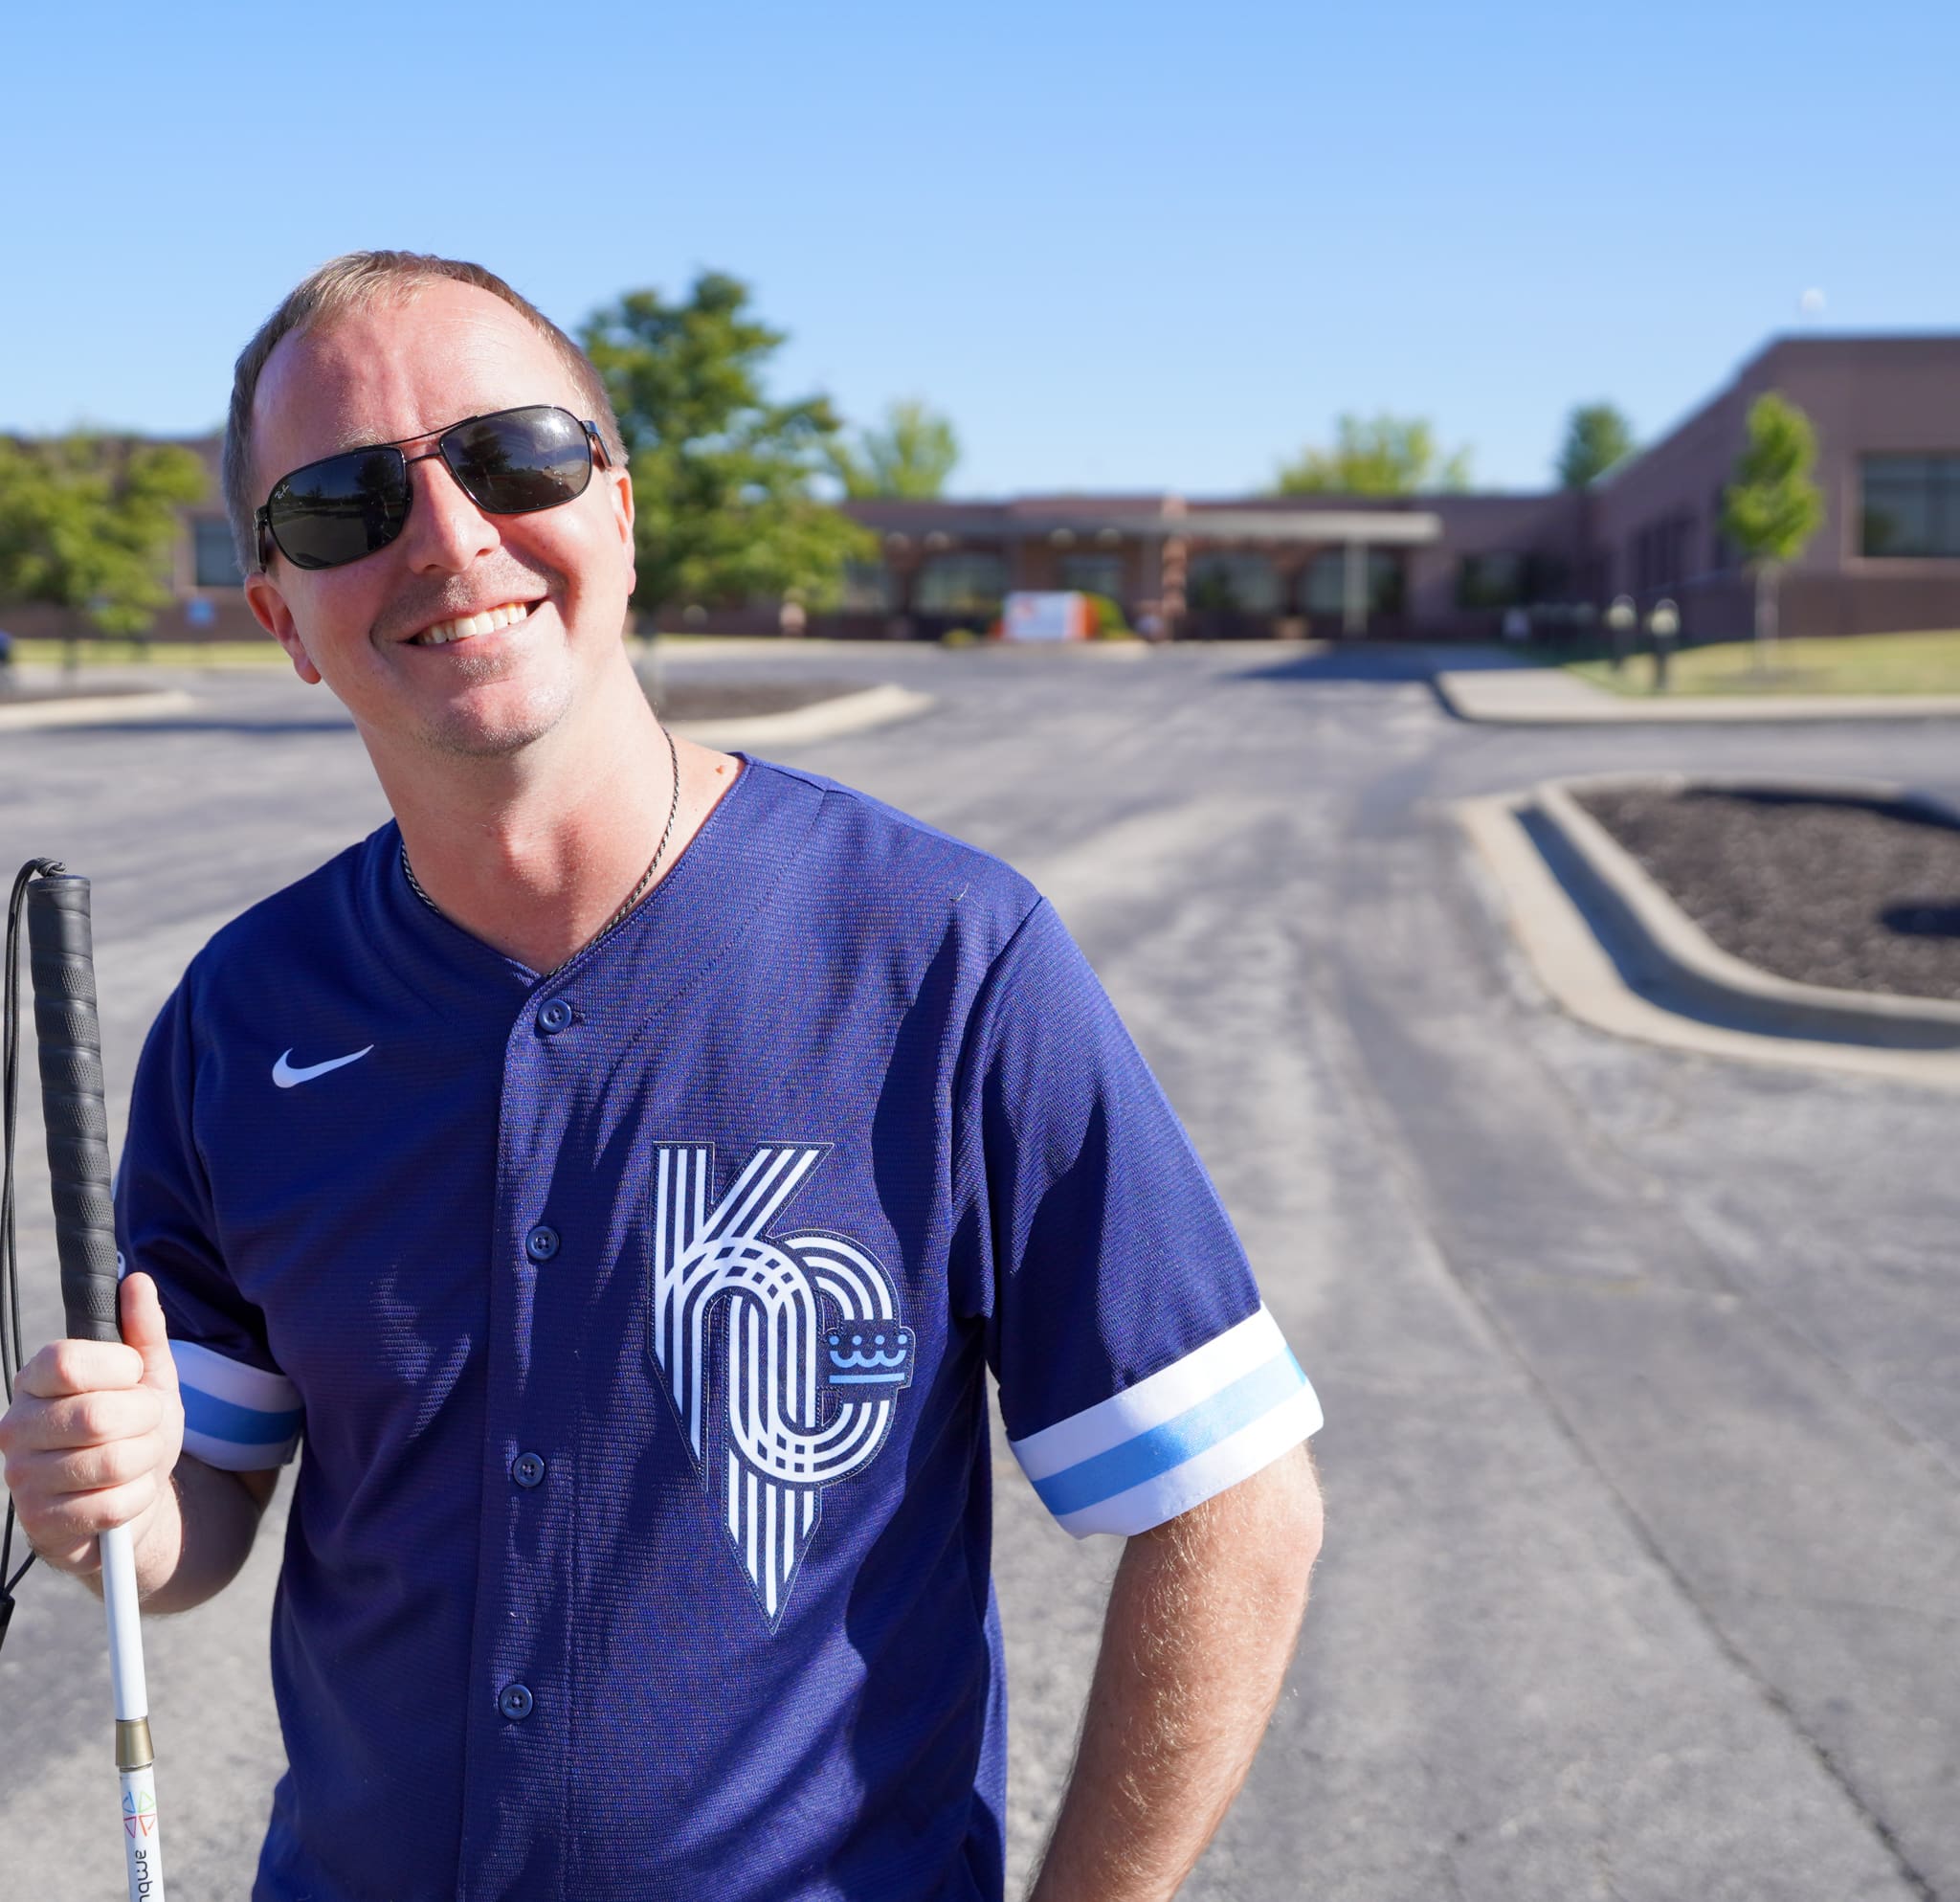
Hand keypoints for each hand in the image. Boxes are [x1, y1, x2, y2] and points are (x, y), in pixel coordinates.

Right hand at [0, 1274, 183, 1576]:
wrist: (133, 1500)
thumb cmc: (134, 1429)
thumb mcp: (149, 1378)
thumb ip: (143, 1332)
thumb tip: (137, 1281)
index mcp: (36, 1382)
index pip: (67, 1362)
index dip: (119, 1368)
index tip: (133, 1376)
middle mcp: (17, 1428)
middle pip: (95, 1415)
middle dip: (144, 1418)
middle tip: (145, 1422)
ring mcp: (23, 1480)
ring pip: (110, 1461)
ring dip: (145, 1457)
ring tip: (139, 1456)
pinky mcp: (42, 1526)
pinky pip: (112, 1506)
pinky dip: (139, 1496)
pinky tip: (129, 1492)